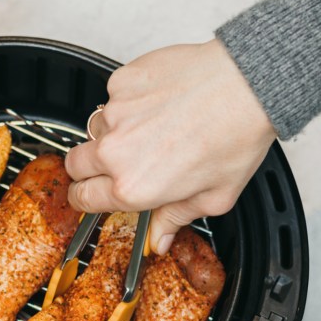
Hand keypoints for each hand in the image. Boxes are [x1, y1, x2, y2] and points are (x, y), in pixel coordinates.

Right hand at [64, 39, 274, 252]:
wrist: (247, 84)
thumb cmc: (235, 137)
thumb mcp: (213, 197)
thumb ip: (176, 219)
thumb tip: (159, 238)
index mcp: (134, 187)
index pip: (83, 198)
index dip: (85, 198)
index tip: (90, 193)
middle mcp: (116, 152)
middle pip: (74, 164)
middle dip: (88, 168)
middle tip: (114, 163)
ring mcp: (115, 114)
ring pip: (95, 128)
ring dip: (111, 132)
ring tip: (148, 128)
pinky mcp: (121, 82)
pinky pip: (113, 96)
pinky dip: (129, 101)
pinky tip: (158, 102)